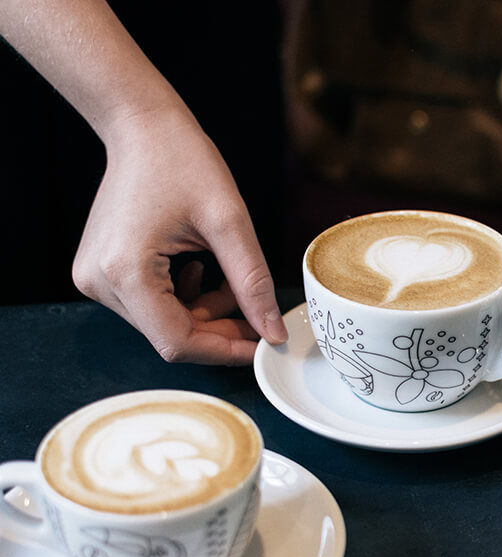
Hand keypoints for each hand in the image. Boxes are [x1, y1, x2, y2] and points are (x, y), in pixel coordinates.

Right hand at [73, 111, 287, 364]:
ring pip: (163, 323)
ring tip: (229, 281)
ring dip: (203, 312)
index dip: (225, 350)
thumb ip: (253, 284)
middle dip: (219, 330)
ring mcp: (95, 279)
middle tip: (256, 314)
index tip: (262, 346)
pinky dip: (184, 298)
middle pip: (169, 336)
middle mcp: (100, 283)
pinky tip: (199, 269)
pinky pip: (150, 305)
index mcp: (126, 272)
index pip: (177, 342)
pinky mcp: (102, 272)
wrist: (142, 127)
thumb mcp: (229, 223)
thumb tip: (272, 333)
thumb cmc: (182, 161)